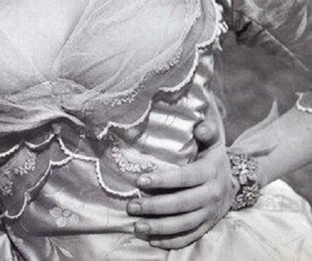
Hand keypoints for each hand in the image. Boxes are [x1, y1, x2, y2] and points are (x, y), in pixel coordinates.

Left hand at [127, 105, 232, 248]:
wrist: (235, 182)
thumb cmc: (212, 157)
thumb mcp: (212, 141)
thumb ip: (207, 131)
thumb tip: (200, 127)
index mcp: (210, 172)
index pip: (185, 178)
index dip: (163, 180)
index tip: (140, 181)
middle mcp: (212, 195)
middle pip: (182, 204)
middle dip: (155, 207)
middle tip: (131, 206)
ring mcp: (210, 213)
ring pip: (185, 224)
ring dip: (160, 228)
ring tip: (137, 226)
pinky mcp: (208, 226)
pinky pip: (190, 237)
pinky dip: (172, 241)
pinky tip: (153, 240)